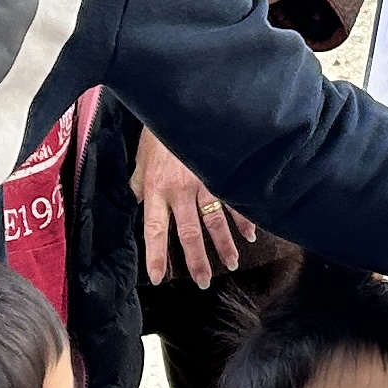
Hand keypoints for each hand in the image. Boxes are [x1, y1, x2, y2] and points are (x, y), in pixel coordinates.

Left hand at [135, 132, 255, 287]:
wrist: (179, 105)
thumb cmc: (157, 133)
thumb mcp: (140, 159)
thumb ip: (139, 184)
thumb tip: (137, 200)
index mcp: (156, 190)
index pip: (154, 230)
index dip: (156, 256)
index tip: (157, 278)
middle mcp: (180, 192)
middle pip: (189, 233)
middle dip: (197, 261)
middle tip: (203, 282)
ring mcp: (203, 183)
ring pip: (214, 221)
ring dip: (224, 245)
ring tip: (231, 264)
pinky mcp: (220, 173)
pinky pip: (233, 201)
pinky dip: (244, 219)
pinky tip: (250, 235)